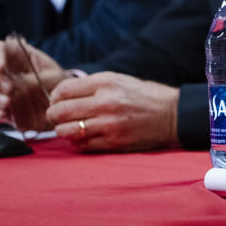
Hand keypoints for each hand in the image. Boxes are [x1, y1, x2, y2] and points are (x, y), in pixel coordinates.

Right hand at [0, 37, 65, 130]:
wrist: (60, 104)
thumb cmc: (57, 83)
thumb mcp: (50, 77)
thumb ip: (30, 80)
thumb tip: (14, 86)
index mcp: (16, 55)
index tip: (2, 69)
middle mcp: (3, 69)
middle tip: (10, 89)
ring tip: (10, 102)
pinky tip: (7, 112)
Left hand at [45, 72, 179, 151]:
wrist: (172, 114)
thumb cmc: (144, 95)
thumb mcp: (119, 80)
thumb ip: (92, 85)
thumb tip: (63, 94)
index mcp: (106, 83)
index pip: (63, 90)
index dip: (54, 96)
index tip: (57, 100)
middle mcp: (106, 102)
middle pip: (60, 111)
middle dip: (53, 115)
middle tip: (57, 117)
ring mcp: (109, 124)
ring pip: (66, 131)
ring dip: (63, 131)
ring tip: (70, 128)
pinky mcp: (114, 142)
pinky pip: (82, 145)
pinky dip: (78, 142)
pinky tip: (84, 136)